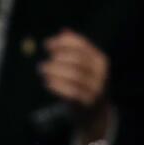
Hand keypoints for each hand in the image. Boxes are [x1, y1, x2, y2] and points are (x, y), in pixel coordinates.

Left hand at [40, 29, 110, 143]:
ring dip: (55, 71)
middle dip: (58, 57)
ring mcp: (96, 88)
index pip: (82, 45)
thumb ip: (74, 50)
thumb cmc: (84, 85)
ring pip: (74, 75)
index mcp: (100, 60)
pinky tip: (47, 83)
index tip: (47, 44)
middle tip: (44, 61)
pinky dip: (58, 86)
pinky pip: (72, 92)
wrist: (94, 114)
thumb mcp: (83, 67)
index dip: (63, 42)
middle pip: (78, 59)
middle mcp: (101, 73)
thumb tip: (62, 31)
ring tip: (42, 69)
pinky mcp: (87, 102)